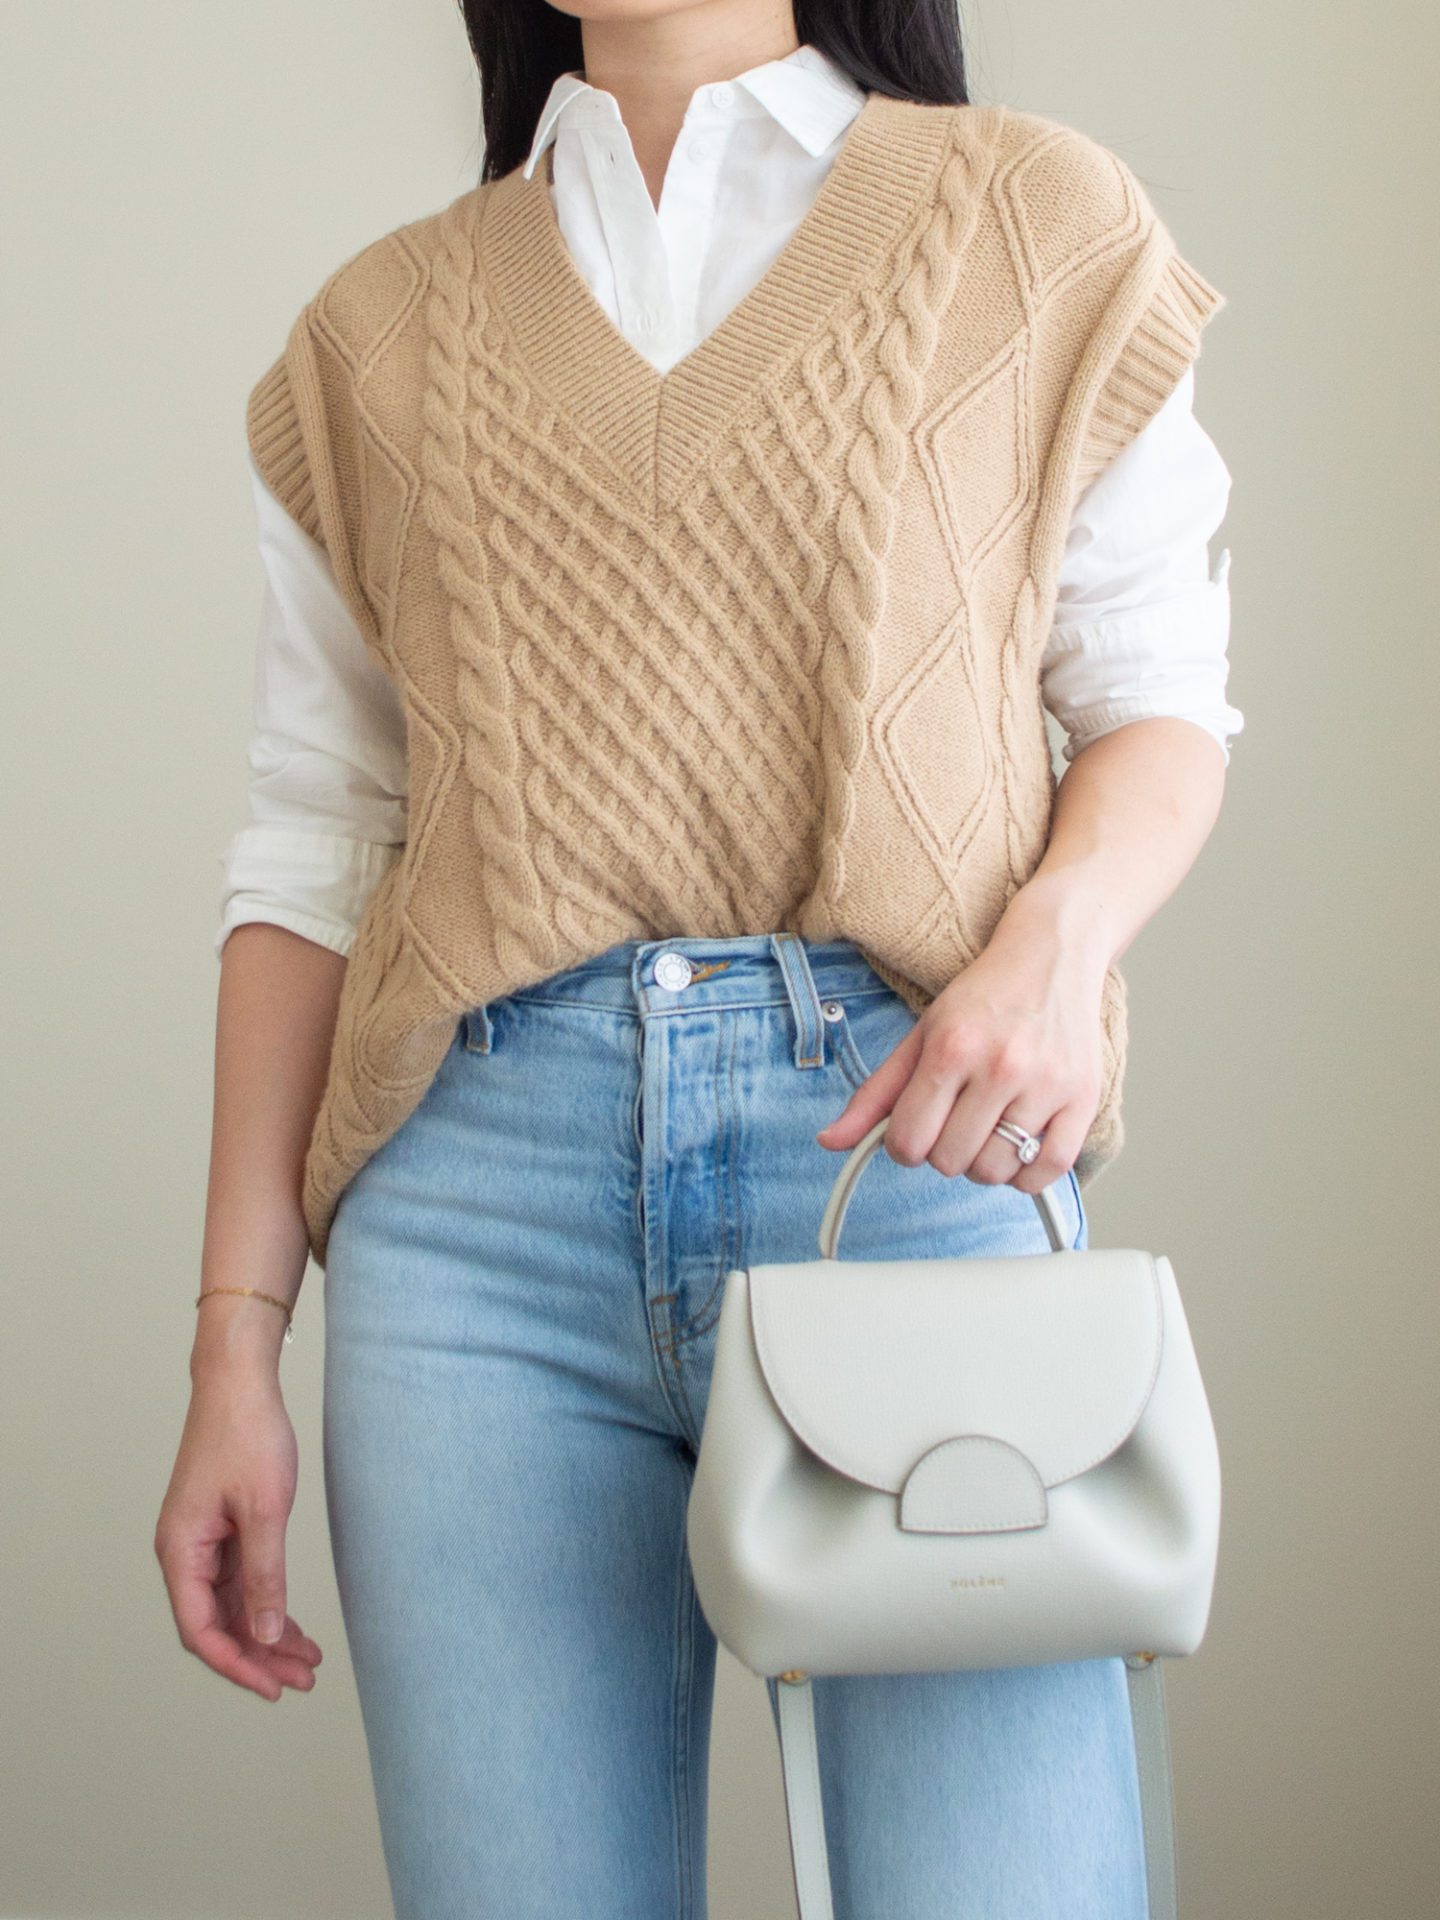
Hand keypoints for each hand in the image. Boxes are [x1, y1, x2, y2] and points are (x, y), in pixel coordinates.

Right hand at [154, 1364, 321, 1701]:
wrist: (240, 1382)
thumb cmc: (247, 1434)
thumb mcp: (264, 1510)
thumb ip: (264, 1575)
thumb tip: (263, 1634)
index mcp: (180, 1550)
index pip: (201, 1630)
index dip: (236, 1665)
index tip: (273, 1687)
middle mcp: (184, 1552)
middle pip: (217, 1624)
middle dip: (259, 1656)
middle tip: (304, 1680)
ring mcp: (203, 1542)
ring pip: (232, 1606)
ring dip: (266, 1634)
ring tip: (308, 1661)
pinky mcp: (222, 1529)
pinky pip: (240, 1581)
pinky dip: (267, 1603)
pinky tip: (292, 1624)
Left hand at [815, 890, 1105, 1192]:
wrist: (1051, 956)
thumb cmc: (984, 998)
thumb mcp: (921, 1036)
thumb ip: (875, 1094)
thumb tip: (830, 1141)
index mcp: (952, 1048)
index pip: (909, 1141)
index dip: (903, 1147)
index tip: (914, 1132)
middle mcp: (1000, 1067)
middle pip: (951, 1162)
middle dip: (943, 1152)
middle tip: (954, 1123)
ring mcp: (1046, 1084)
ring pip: (996, 1172)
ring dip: (983, 1164)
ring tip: (987, 1130)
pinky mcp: (1083, 1098)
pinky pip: (1048, 1171)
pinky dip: (1027, 1175)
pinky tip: (1019, 1146)